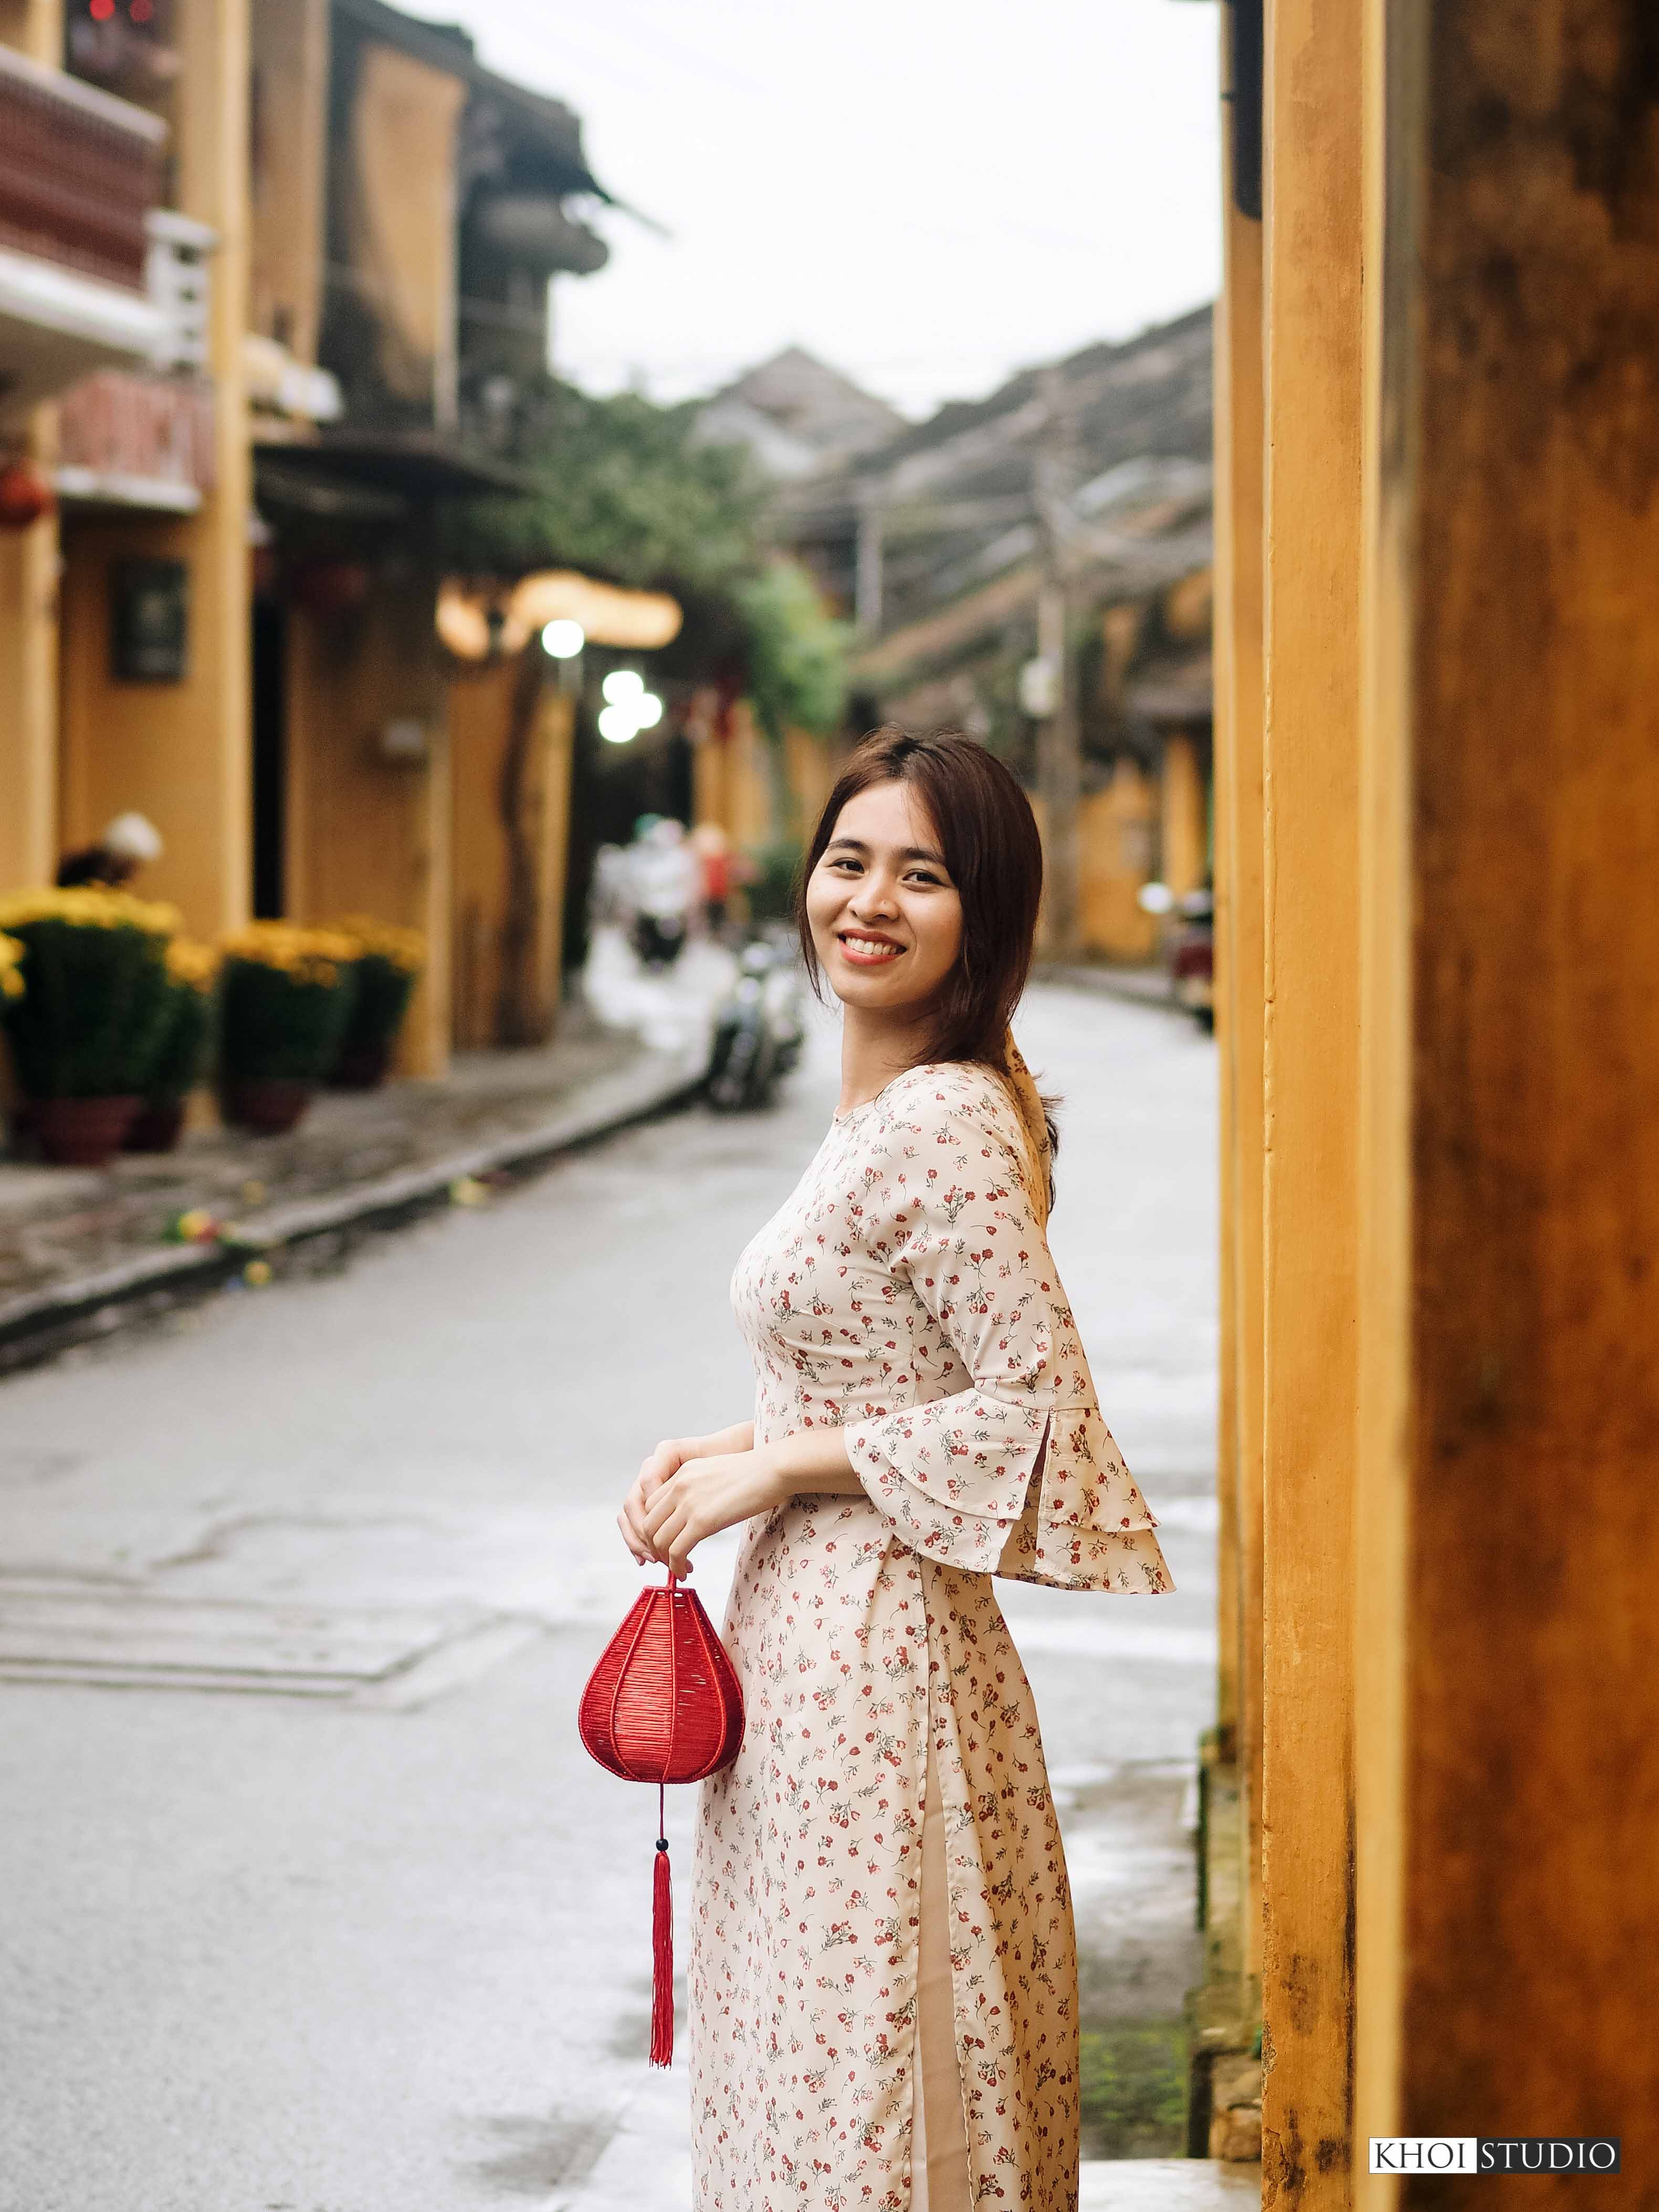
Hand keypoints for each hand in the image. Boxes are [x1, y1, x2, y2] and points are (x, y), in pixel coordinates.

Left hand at [637, 1448, 787, 1576]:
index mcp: (681, 1473)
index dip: (654, 1528)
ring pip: (659, 1540)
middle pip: (649, 1524)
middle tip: (669, 1559)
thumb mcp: (714, 1473)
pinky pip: (676, 1551)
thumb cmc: (753, 1474)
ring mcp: (688, 1503)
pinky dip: (676, 1566)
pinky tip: (686, 1571)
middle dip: (655, 1546)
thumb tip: (694, 1514)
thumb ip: (697, 1489)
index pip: (650, 1506)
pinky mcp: (702, 1521)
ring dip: (665, 1559)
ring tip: (679, 1568)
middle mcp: (679, 1486)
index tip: (666, 1541)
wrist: (772, 1469)